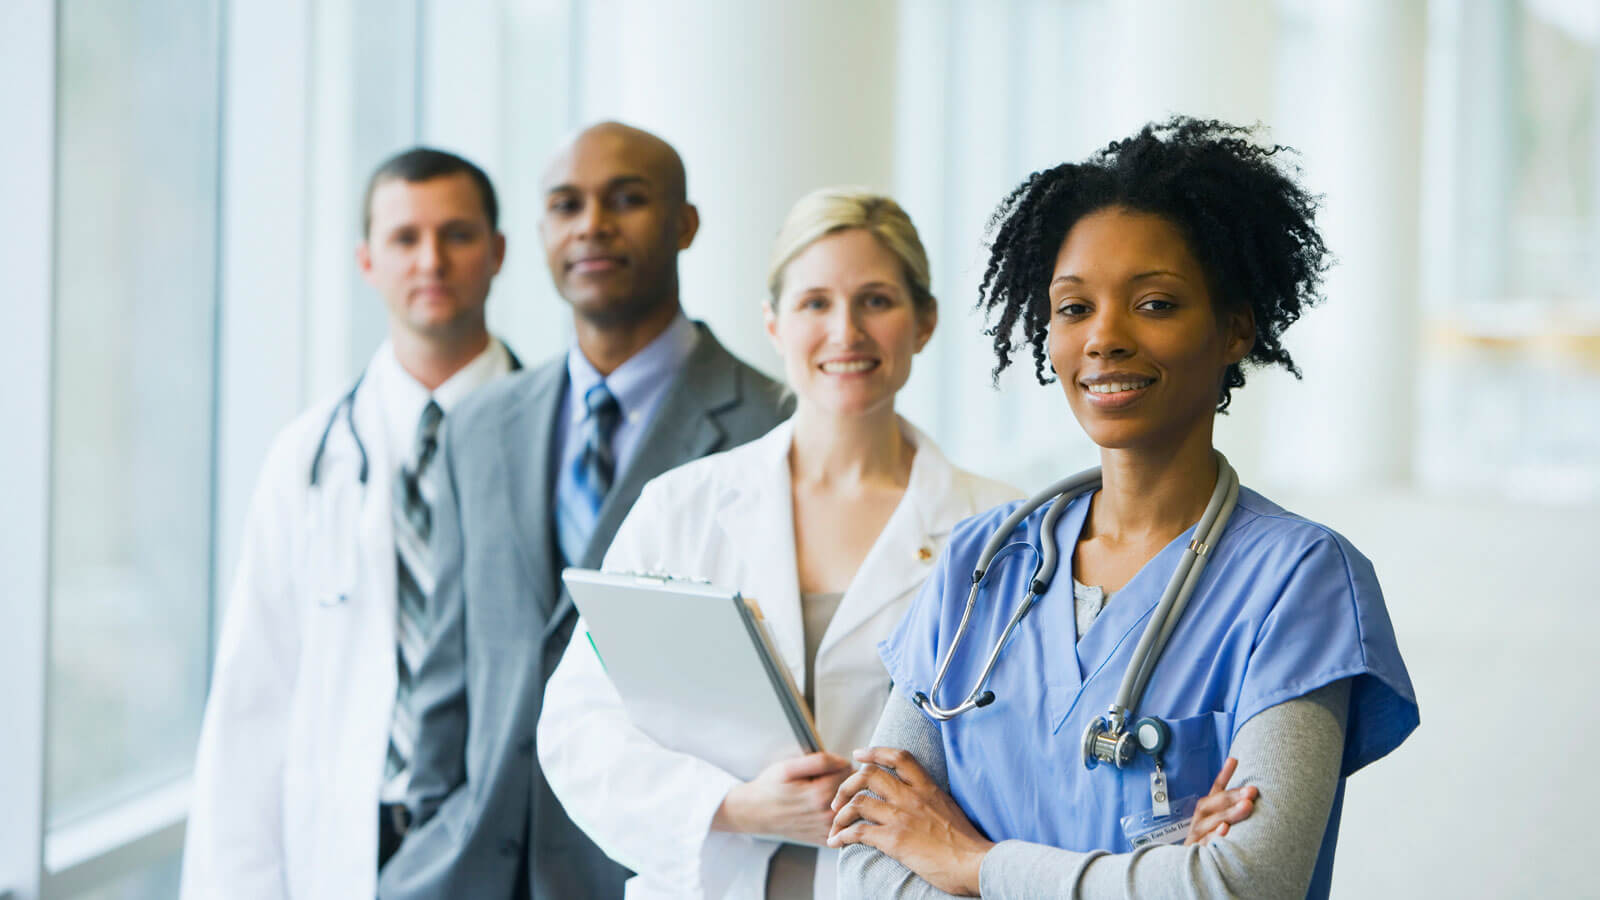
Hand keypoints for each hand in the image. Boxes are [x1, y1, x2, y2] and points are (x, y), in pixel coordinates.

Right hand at [713, 752, 852, 845]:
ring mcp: (827, 830)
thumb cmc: (770, 788)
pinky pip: (845, 821)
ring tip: (822, 793)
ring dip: (842, 797)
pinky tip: (823, 808)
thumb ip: (820, 761)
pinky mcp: (825, 838)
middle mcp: (826, 815)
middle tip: (823, 779)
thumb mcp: (788, 767)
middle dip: (842, 780)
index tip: (826, 767)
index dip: (839, 763)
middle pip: (852, 788)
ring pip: (850, 805)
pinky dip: (839, 813)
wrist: (755, 813)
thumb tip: (844, 761)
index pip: (849, 771)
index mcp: (820, 795)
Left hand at [827, 747, 991, 896]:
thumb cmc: (965, 842)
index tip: (858, 754)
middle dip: (846, 785)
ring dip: (840, 814)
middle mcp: (911, 797)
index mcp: (927, 788)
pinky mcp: (894, 839)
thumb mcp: (949, 808)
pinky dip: (842, 836)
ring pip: (858, 802)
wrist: (974, 863)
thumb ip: (930, 799)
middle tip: (839, 799)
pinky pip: (858, 831)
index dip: (875, 752)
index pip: (898, 757)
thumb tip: (918, 801)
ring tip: (835, 825)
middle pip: (868, 775)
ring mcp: (901, 817)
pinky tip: (837, 842)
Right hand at [1185, 757, 1258, 845]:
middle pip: (1216, 803)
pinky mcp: (1196, 849)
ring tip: (1246, 806)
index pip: (1216, 788)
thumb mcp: (1219, 820)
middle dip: (1235, 796)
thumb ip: (1230, 805)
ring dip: (1230, 813)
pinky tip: (1224, 829)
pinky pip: (1206, 841)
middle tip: (1252, 791)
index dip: (1225, 774)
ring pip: (1213, 820)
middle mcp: (1201, 817)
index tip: (1234, 760)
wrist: (1191, 867)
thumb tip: (1244, 782)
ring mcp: (1198, 833)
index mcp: (1207, 808)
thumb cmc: (1210, 840)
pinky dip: (1215, 835)